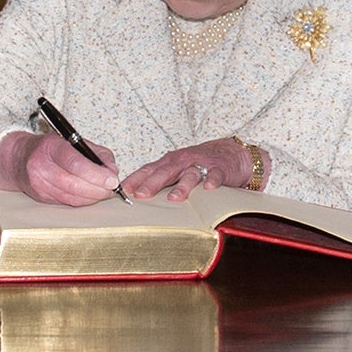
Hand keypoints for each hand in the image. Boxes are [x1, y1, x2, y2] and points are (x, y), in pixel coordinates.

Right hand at [0, 130, 121, 206]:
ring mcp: (39, 184)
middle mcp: (41, 166)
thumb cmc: (50, 148)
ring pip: (71, 198)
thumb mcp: (73, 141)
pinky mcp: (40, 198)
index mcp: (50, 146)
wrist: (18, 158)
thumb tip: (113, 171)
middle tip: (112, 188)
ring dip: (92, 197)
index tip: (112, 179)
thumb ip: (96, 153)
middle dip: (97, 189)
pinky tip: (91, 196)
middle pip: (73, 184)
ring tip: (104, 192)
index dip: (96, 173)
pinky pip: (66, 203)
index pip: (74, 162)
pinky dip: (82, 201)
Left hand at [124, 138, 252, 201]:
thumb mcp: (176, 168)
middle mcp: (182, 161)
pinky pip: (215, 175)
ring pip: (189, 175)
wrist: (230, 152)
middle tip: (140, 195)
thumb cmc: (198, 163)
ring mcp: (201, 165)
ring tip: (173, 198)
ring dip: (181, 187)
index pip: (148, 170)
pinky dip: (212, 181)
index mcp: (169, 162)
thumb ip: (159, 179)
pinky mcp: (219, 170)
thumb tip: (136, 195)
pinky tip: (208, 188)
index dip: (134, 179)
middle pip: (164, 172)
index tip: (121, 190)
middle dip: (151, 184)